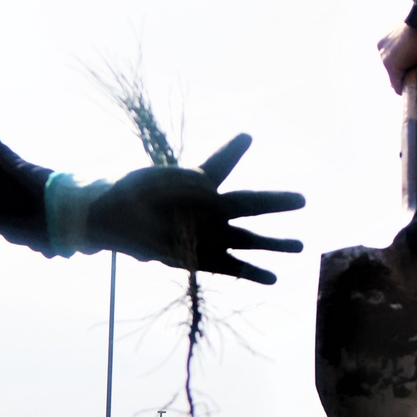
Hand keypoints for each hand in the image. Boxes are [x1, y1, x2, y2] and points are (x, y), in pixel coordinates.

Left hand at [86, 134, 303, 283]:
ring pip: (249, 240)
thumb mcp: (144, 183)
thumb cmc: (128, 194)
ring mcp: (210, 235)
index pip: (220, 165)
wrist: (114, 224)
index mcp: (199, 184)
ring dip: (274, 244)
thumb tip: (205, 188)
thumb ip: (174, 183)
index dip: (232, 152)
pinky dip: (252, 274)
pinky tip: (273, 279)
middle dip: (275, 203)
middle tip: (302, 200)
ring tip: (300, 246)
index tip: (246, 137)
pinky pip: (232, 268)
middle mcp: (211, 210)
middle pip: (249, 205)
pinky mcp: (203, 259)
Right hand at [377, 22, 416, 94]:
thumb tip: (399, 92)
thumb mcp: (392, 64)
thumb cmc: (409, 43)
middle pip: (408, 73)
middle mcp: (403, 49)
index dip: (400, 83)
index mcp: (387, 49)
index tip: (409, 89)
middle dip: (415, 80)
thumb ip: (394, 80)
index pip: (392, 73)